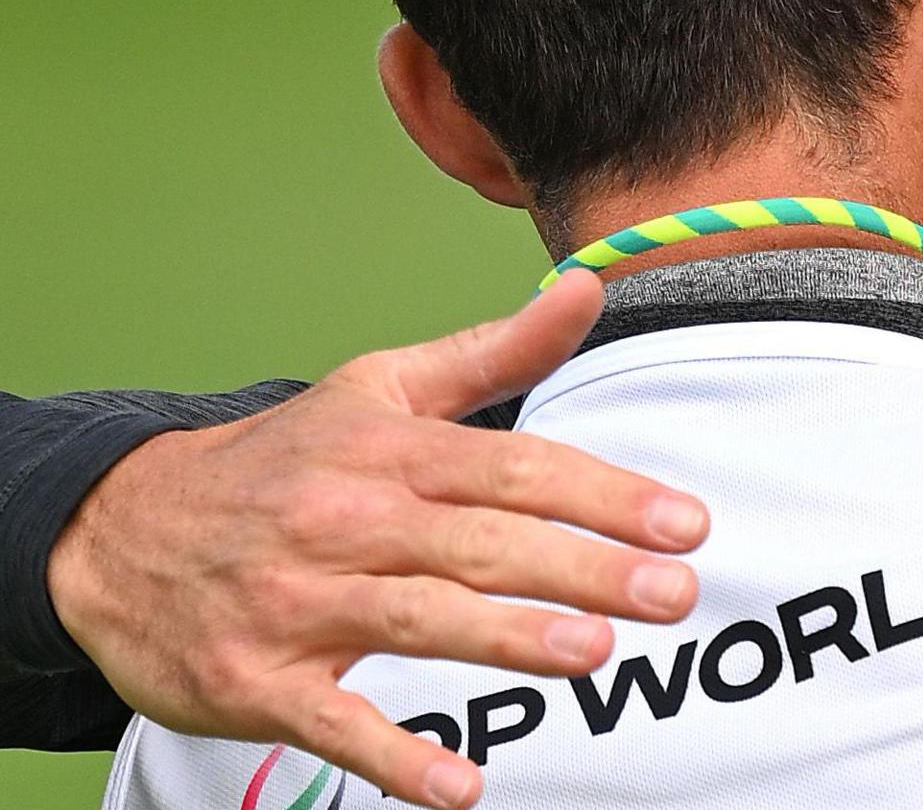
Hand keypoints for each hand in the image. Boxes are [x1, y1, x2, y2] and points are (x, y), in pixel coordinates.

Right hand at [48, 271, 705, 809]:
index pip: (514, 468)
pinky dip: (394, 757)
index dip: (605, 493)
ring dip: (508, 638)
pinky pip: (333, 723)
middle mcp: (348, 520)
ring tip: (592, 650)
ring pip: (419, 619)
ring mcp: (300, 602)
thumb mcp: (378, 386)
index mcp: (388, 451)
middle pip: (483, 543)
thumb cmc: (279, 460)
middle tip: (674, 592)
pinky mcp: (258, 680)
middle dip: (584, 567)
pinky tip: (461, 787)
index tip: (685, 522)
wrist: (112, 529)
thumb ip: (495, 349)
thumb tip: (590, 288)